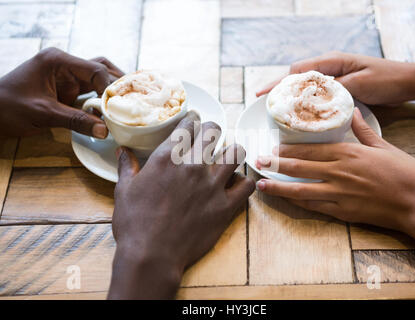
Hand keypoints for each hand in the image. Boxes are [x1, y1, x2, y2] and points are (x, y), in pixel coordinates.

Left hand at [0, 47, 123, 137]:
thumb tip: (105, 130)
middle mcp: (64, 64)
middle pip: (101, 68)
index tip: (121, 106)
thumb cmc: (8, 108)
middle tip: (132, 100)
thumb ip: (76, 121)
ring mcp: (66, 76)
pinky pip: (90, 90)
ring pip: (98, 77)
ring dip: (111, 90)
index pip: (95, 69)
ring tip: (127, 103)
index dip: (111, 87)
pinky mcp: (66, 88)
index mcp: (57, 61)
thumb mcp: (44, 114)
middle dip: (117, 84)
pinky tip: (113, 108)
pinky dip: (102, 98)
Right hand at [108, 112, 254, 298]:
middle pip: (214, 131)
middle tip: (210, 136)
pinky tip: (236, 184)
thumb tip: (122, 151)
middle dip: (212, 130)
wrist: (151, 256)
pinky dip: (244, 182)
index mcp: (168, 158)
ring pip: (236, 153)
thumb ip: (127, 167)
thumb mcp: (124, 191)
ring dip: (232, 152)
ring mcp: (212, 185)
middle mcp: (193, 166)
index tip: (193, 121)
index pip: (187, 125)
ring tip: (227, 157)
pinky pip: (246, 185)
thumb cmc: (134, 223)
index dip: (192, 120)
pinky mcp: (225, 206)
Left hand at [255, 108, 414, 275]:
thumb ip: (364, 130)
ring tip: (261, 183)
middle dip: (276, 164)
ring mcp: (339, 193)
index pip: (311, 150)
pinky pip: (314, 206)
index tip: (274, 146)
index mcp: (348, 153)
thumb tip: (354, 112)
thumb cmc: (404, 172)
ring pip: (301, 189)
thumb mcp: (384, 146)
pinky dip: (297, 202)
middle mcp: (339, 172)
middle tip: (258, 160)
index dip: (289, 149)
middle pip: (300, 167)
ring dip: (279, 186)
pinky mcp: (342, 211)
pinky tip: (285, 199)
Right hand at [256, 51, 414, 108]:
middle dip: (279, 90)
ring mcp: (333, 78)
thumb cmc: (386, 79)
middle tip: (263, 104)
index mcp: (332, 63)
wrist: (407, 82)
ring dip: (290, 97)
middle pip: (297, 78)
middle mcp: (329, 68)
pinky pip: (316, 95)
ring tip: (276, 111)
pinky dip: (305, 103)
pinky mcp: (339, 88)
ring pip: (305, 87)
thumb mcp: (359, 83)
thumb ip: (336, 88)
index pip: (298, 71)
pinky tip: (300, 114)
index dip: (279, 83)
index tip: (264, 95)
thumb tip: (311, 97)